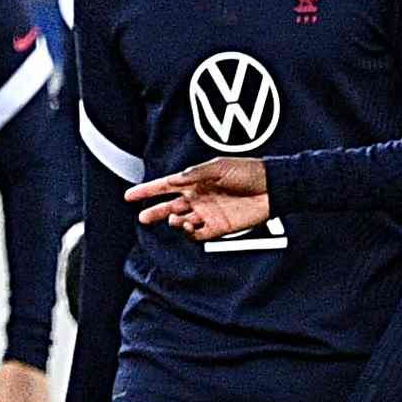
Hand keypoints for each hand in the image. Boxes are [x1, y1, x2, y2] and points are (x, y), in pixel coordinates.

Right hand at [128, 154, 271, 238]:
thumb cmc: (249, 171)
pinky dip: (188, 234)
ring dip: (173, 222)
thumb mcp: (219, 166)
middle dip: (154, 212)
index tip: (128, 196)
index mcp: (195, 181)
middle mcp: (198, 198)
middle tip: (142, 218)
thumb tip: (173, 180)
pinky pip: (197, 235)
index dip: (146, 191)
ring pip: (181, 222)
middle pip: (169, 207)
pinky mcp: (219, 228)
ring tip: (173, 220)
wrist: (273, 188)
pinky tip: (187, 227)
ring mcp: (208, 213)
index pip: (165, 186)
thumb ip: (194, 174)